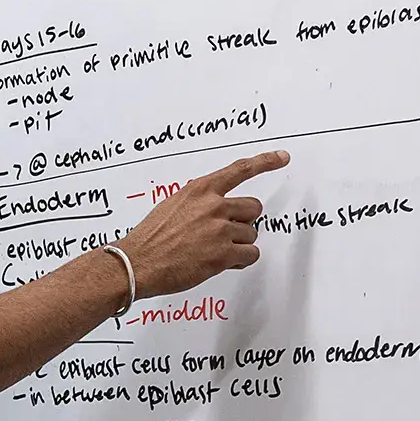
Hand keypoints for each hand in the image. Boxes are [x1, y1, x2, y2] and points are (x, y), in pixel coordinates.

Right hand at [109, 151, 285, 297]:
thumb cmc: (150, 238)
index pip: (240, 170)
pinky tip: (223, 263)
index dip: (265, 162)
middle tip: (225, 233)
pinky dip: (241, 261)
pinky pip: (250, 255)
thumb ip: (198, 203)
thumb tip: (215, 209)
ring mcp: (219, 230)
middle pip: (252, 208)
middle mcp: (213, 206)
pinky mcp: (223, 255)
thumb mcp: (172, 206)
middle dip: (243, 221)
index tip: (282, 157)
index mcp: (200, 190)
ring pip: (251, 234)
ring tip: (215, 252)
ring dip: (238, 244)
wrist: (137, 263)